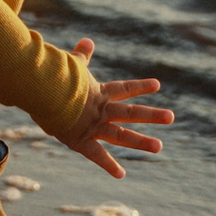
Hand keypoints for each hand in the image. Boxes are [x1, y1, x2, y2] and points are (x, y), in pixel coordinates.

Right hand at [48, 38, 173, 177]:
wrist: (45, 92)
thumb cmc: (55, 76)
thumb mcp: (71, 64)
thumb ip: (82, 55)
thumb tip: (89, 40)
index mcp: (98, 93)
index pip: (124, 89)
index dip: (140, 86)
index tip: (157, 85)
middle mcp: (101, 110)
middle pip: (131, 112)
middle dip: (152, 115)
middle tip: (171, 117)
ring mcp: (93, 126)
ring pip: (122, 134)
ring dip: (141, 141)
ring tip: (159, 147)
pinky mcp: (80, 140)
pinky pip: (97, 155)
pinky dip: (108, 166)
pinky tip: (121, 175)